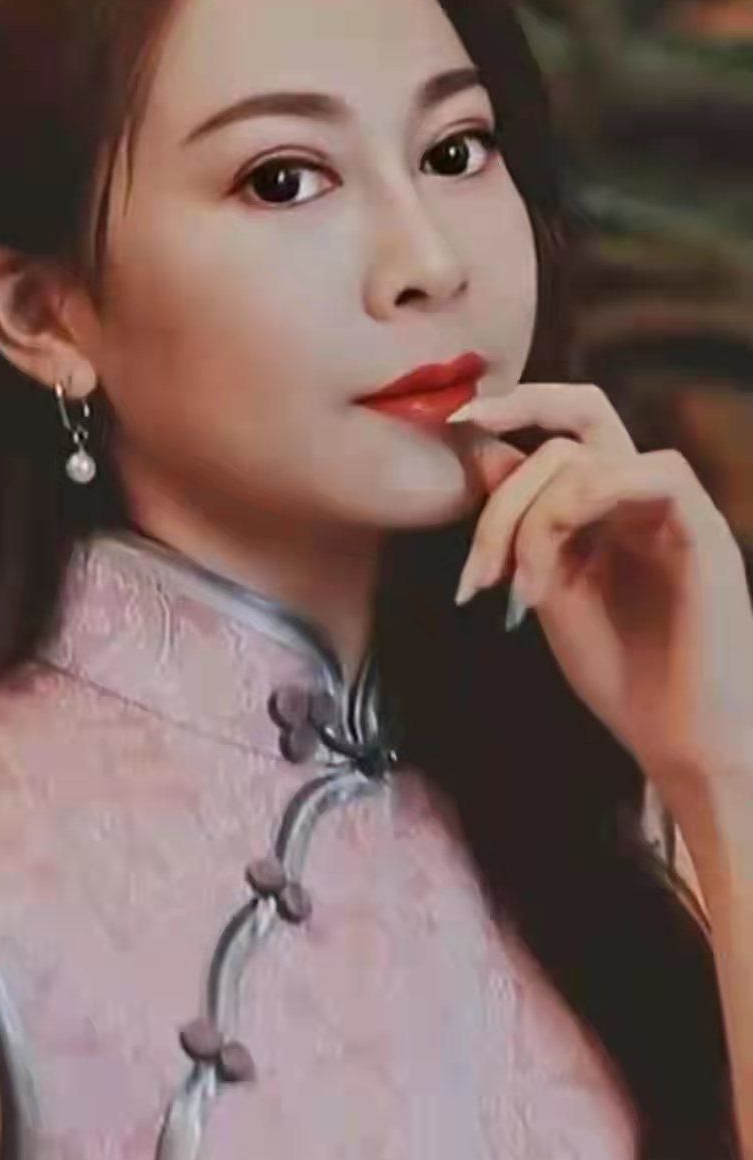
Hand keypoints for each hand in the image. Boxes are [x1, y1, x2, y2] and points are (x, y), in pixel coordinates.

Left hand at [450, 383, 752, 797]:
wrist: (683, 746)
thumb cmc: (623, 680)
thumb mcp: (548, 594)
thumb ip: (522, 529)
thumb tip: (484, 453)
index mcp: (612, 509)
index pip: (566, 434)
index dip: (514, 413)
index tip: (454, 420)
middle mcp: (647, 500)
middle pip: (578, 427)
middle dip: (509, 467)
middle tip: (471, 530)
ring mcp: (680, 512)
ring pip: (597, 455)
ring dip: (533, 514)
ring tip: (514, 591)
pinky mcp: (706, 533)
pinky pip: (651, 474)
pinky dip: (584, 504)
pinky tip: (548, 566)